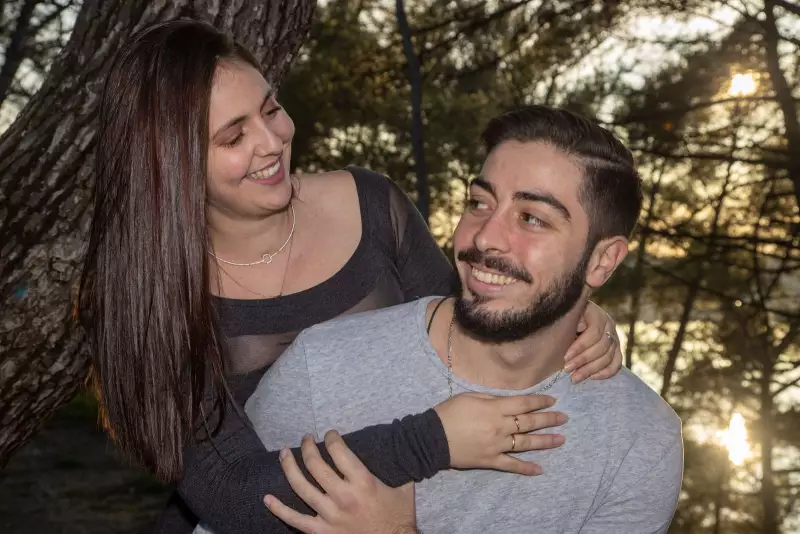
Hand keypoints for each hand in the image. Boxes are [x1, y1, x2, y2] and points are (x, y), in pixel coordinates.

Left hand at [264, 431, 416, 533]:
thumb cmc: (399, 516)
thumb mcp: (404, 487)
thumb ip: (398, 467)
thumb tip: (398, 446)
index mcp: (363, 482)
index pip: (339, 451)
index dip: (331, 438)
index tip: (329, 434)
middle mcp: (343, 496)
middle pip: (316, 465)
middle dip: (307, 447)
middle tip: (306, 439)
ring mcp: (330, 515)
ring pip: (301, 487)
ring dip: (289, 467)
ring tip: (284, 454)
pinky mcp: (321, 532)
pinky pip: (295, 519)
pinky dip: (279, 509)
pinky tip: (268, 498)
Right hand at [434, 392, 566, 475]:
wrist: (432, 438)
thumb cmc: (449, 413)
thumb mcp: (469, 397)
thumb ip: (491, 399)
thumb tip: (508, 401)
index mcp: (495, 409)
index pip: (524, 404)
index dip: (540, 401)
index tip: (553, 401)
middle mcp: (500, 427)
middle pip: (529, 422)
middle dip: (549, 419)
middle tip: (564, 418)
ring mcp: (497, 445)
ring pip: (526, 443)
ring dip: (545, 441)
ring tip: (561, 439)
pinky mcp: (491, 460)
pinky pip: (512, 465)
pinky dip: (526, 468)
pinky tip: (540, 469)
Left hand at [565, 300, 621, 381]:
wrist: (571, 321)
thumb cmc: (565, 320)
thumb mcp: (565, 318)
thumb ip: (570, 322)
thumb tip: (581, 327)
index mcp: (597, 314)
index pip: (594, 332)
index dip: (580, 346)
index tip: (566, 357)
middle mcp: (609, 325)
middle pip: (602, 347)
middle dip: (583, 360)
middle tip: (567, 369)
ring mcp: (615, 338)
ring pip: (608, 357)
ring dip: (591, 369)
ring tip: (575, 377)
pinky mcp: (616, 351)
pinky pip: (616, 364)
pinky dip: (605, 373)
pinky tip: (591, 377)